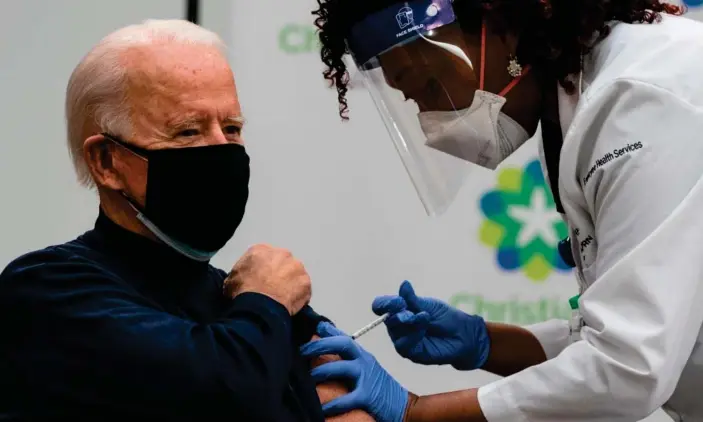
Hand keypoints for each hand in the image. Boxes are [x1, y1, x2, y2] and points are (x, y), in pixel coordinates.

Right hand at [224, 244, 310, 314]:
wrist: (258, 306)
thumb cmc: (242, 292)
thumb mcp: (231, 279)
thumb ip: (240, 273)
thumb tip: (241, 279)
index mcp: (261, 250)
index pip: (263, 257)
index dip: (263, 270)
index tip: (261, 280)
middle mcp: (282, 253)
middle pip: (282, 263)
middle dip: (279, 274)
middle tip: (273, 289)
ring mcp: (297, 267)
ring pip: (295, 274)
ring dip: (290, 283)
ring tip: (282, 298)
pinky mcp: (306, 282)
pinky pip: (303, 289)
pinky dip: (298, 296)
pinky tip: (290, 304)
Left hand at [300, 322, 409, 421]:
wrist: (404, 407)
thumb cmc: (380, 388)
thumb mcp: (364, 367)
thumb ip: (346, 355)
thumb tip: (325, 337)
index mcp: (362, 355)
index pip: (344, 337)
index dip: (326, 332)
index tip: (309, 331)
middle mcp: (365, 362)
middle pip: (343, 344)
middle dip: (320, 345)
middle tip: (301, 351)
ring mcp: (367, 378)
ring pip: (341, 368)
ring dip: (321, 371)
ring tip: (306, 379)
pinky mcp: (368, 397)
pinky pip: (346, 399)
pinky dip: (332, 404)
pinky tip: (321, 409)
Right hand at [372, 280, 489, 369]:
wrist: (463, 335)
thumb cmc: (445, 318)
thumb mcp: (428, 306)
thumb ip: (413, 299)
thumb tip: (404, 284)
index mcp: (399, 311)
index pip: (381, 306)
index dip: (384, 303)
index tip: (398, 301)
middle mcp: (398, 326)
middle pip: (387, 319)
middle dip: (398, 313)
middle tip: (412, 312)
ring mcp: (403, 340)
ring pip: (395, 332)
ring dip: (408, 324)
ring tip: (424, 318)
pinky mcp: (411, 353)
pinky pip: (403, 345)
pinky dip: (412, 335)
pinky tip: (423, 330)